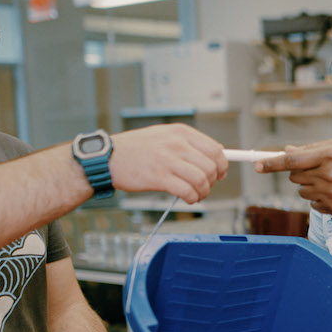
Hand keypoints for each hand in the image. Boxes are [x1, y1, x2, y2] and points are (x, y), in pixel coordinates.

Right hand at [109, 124, 227, 204]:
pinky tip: (187, 199)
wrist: (109, 158)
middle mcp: (176, 144)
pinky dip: (192, 198)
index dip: (222, 165)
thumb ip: (188, 142)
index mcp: (180, 132)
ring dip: (203, 192)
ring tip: (196, 195)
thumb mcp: (163, 135)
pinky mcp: (159, 177)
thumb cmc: (135, 148)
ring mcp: (168, 160)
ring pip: (201, 180)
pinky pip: (187, 191)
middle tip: (205, 187)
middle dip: (213, 181)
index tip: (221, 174)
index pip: (214, 149)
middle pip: (211, 166)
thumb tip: (216, 151)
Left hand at [256, 139, 331, 215]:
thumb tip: (286, 151)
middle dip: (299, 172)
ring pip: (301, 191)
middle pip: (294, 176)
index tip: (257, 165)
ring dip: (309, 185)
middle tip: (316, 168)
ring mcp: (331, 194)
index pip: (292, 160)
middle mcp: (328, 175)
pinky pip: (312, 203)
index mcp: (329, 155)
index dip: (272, 163)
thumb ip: (310, 149)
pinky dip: (318, 198)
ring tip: (329, 180)